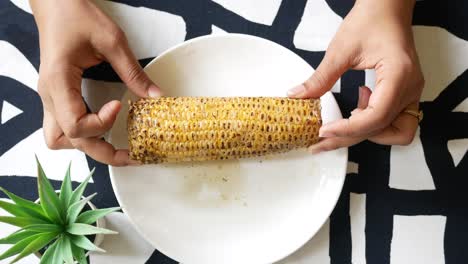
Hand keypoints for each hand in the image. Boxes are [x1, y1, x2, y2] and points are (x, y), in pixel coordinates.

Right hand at [31, 0, 160, 165]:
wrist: (56, 4)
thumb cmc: (77, 15)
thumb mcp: (112, 40)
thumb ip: (133, 72)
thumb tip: (155, 96)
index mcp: (58, 82)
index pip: (75, 125)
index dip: (102, 123)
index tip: (120, 106)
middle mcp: (49, 95)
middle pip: (67, 140)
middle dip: (101, 150)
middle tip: (130, 154)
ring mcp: (50, 97)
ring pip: (59, 138)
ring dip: (86, 144)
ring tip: (114, 143)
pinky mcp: (57, 95)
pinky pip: (63, 126)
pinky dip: (82, 134)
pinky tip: (103, 127)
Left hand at [288, 0, 423, 152]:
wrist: (387, 7)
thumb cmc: (370, 20)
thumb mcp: (340, 50)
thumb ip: (320, 78)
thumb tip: (298, 96)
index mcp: (398, 75)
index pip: (375, 117)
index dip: (347, 129)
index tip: (323, 131)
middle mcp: (410, 88)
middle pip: (382, 129)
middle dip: (349, 138)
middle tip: (321, 141)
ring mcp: (411, 92)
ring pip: (395, 132)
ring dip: (368, 133)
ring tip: (347, 117)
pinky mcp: (405, 93)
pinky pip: (394, 121)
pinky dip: (374, 122)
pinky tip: (359, 104)